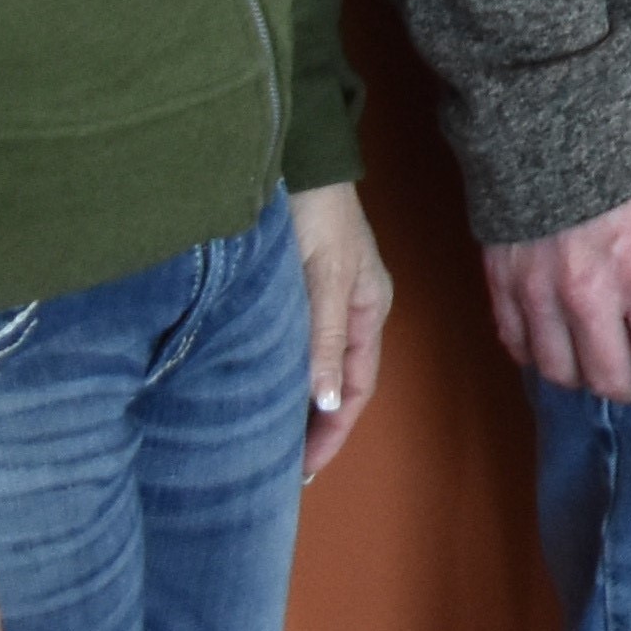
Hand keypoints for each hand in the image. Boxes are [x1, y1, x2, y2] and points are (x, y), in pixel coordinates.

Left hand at [287, 181, 393, 476]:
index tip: (303, 470)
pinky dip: (283, 376)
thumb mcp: (323, 277)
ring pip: (317, 368)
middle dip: (316, 428)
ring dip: (298, 404)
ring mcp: (327, 301)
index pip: (357, 388)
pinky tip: (261, 390)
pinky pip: (296, 347)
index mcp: (368, 310)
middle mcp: (351, 312)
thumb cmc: (315, 214)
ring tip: (268, 441)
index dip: (333, 432)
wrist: (299, 159)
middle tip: (280, 469)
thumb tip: (328, 402)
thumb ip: (324, 338)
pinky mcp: (300, 290)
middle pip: (339, 384)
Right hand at [482, 159, 630, 406]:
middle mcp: (591, 294)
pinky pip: (516, 343)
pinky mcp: (501, 281)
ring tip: (599, 365)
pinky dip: (536, 355)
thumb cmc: (628, 155)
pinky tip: (555, 346)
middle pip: (609, 378)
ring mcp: (540, 291)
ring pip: (559, 370)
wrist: (553, 116)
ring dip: (583, 377)